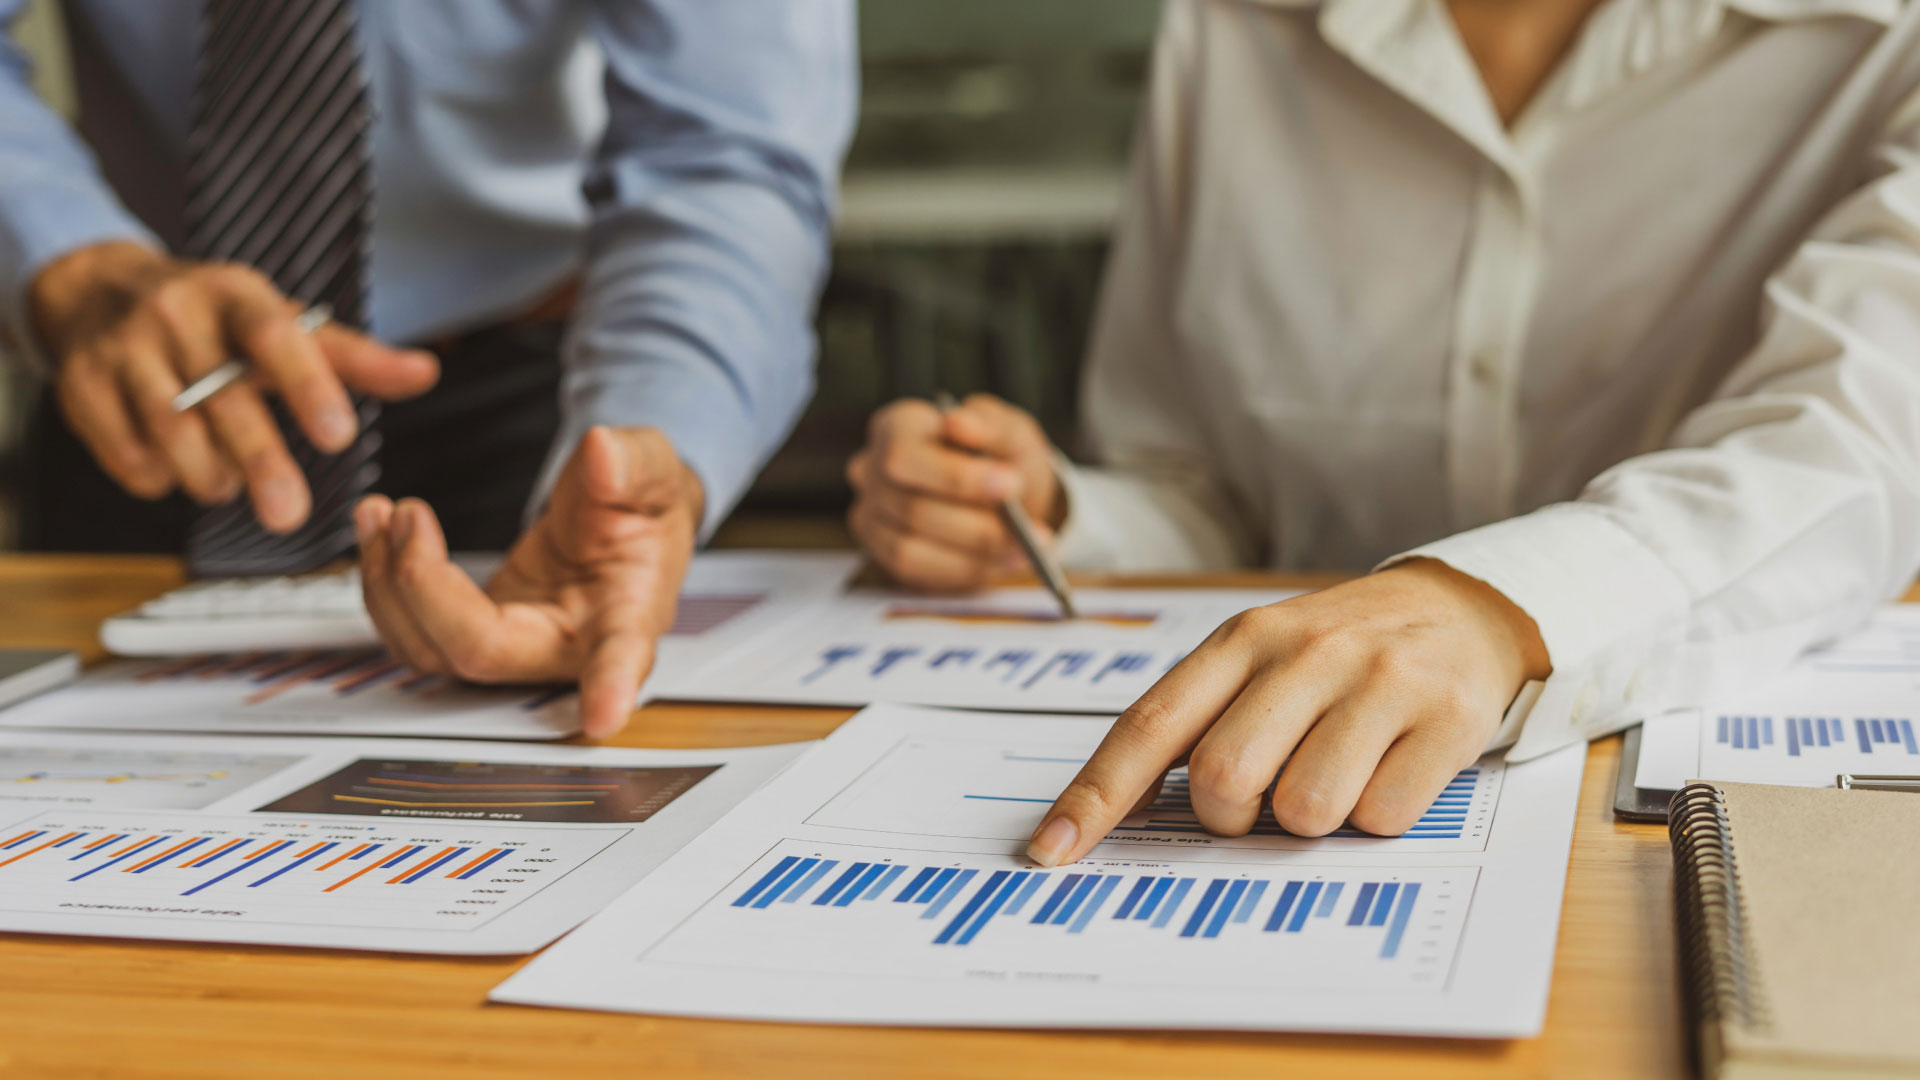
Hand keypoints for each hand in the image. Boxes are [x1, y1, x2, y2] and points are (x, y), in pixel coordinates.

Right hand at [30, 241, 438, 530]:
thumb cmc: (213, 318)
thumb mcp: (281, 322)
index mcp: (236, 294)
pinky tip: (174, 472)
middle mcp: (175, 316)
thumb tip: (426, 372)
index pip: (276, 336)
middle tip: (291, 515)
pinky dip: (157, 476)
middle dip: (260, 461)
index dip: (308, 387)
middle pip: (221, 397)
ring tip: (228, 487)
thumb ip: (353, 357)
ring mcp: (123, 349)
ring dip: (208, 474)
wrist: (98, 290)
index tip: (339, 437)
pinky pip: (125, 451)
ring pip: (168, 429)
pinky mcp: (79, 386)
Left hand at [354, 426, 702, 737]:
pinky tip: (381, 529)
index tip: (603, 717)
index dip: (610, 687)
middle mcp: (564, 647)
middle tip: (409, 514)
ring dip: (388, 586)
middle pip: (482, 653)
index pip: (620, 656)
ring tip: (383, 512)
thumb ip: (634, 463)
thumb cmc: (641, 508)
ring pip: (431, 652)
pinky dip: (382, 583)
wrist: (620, 519)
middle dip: (423, 586)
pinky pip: (414, 633)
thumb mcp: (651, 470)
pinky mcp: (476, 632)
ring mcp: (513, 647)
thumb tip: (604, 453)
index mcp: (623, 614)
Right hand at [847, 392, 1061, 589]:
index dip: (955, 476)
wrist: (1005, 493)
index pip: (904, 454)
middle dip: (976, 526)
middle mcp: (872, 470)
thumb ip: (990, 425)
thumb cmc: (1000, 455)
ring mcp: (872, 515)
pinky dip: (968, 571)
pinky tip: (1006, 561)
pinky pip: (919, 573)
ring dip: (976, 555)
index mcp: (896, 426)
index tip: (1012, 485)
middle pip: (911, 508)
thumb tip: (958, 423)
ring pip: (911, 549)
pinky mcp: (883, 554)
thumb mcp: (1010, 432)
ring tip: (1027, 550)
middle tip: (1033, 532)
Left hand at [1025, 559, 1551, 865]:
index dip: (1095, 795)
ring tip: (1333, 776)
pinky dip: (1376, 818)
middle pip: (1223, 779)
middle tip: (1261, 800)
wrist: (1463, 610)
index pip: (1150, 725)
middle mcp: (1305, 652)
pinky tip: (1387, 771)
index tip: (1052, 850)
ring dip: (1310, 821)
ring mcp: (1379, 682)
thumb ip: (1200, 721)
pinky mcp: (1445, 718)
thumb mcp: (1262, 659)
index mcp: (1242, 640)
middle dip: (1232, 816)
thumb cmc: (1339, 654)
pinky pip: (1381, 818)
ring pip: (1305, 809)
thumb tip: (1118, 815)